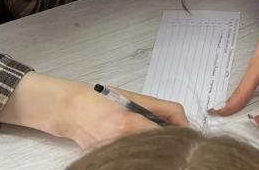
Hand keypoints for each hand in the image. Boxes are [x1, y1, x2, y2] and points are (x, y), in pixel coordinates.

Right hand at [0, 72, 187, 149]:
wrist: (70, 110)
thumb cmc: (103, 98)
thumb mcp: (135, 98)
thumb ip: (159, 109)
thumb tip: (182, 122)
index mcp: (129, 123)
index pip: (164, 136)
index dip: (179, 136)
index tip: (187, 136)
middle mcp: (120, 141)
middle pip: (155, 149)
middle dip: (168, 146)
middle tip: (177, 143)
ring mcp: (110, 152)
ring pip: (142, 155)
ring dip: (153, 150)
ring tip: (158, 144)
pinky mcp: (103, 159)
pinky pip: (128, 158)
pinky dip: (137, 154)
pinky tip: (139, 147)